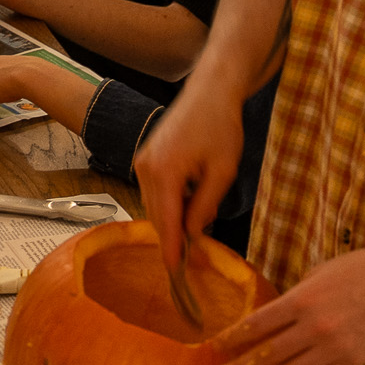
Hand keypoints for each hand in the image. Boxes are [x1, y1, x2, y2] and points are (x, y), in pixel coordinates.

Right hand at [133, 82, 245, 272]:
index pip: (166, 221)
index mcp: (164, 173)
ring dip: (172, 219)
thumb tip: (193, 233)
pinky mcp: (146, 158)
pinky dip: (169, 204)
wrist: (209, 92)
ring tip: (198, 223)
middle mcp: (145, 168)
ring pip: (154, 205)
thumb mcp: (222, 172)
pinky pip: (154, 191)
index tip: (175, 273)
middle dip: (173, 237)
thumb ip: (204, 205)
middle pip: (157, 216)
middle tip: (192, 257)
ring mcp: (142, 162)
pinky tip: (189, 204)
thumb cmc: (220, 127)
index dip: (171, 249)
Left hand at [211, 237, 364, 364]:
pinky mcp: (351, 362)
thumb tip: (274, 314)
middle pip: (267, 355)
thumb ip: (297, 295)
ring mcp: (334, 349)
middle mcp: (314, 328)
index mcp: (303, 299)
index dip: (233, 338)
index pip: (256, 324)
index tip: (216, 347)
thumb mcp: (322, 272)